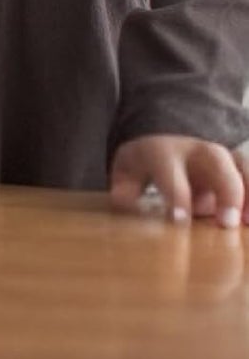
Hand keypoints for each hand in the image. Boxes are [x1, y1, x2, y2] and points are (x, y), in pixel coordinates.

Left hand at [109, 134, 248, 227]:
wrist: (163, 134)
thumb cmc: (145, 161)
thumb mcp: (128, 171)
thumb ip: (125, 188)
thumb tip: (122, 203)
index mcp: (162, 151)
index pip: (171, 173)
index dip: (176, 197)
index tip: (180, 221)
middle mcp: (195, 150)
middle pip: (216, 160)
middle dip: (226, 190)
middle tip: (226, 223)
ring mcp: (220, 155)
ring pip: (243, 164)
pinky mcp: (237, 165)